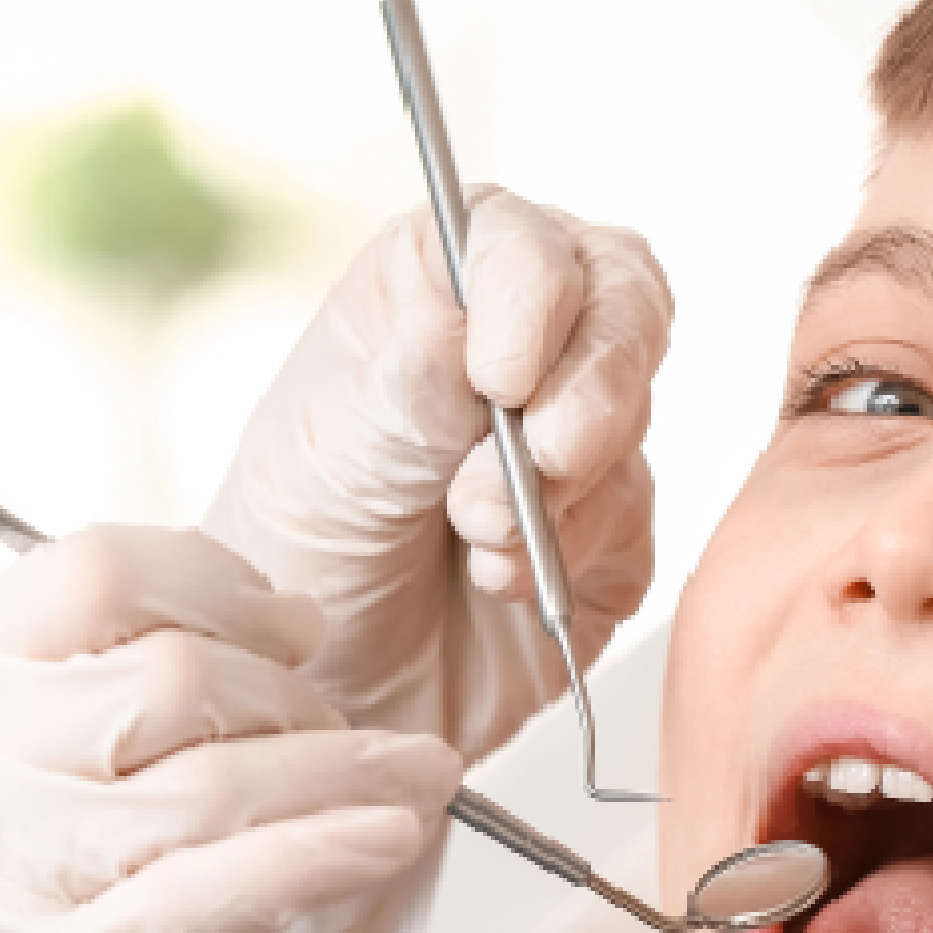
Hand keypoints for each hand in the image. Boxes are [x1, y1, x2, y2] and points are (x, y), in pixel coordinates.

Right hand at [0, 526, 461, 932]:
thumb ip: (51, 692)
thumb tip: (226, 634)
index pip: (98, 571)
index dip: (222, 585)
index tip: (288, 620)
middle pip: (181, 672)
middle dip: (296, 691)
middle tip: (345, 724)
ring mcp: (19, 870)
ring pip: (222, 782)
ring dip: (350, 772)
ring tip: (425, 774)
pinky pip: (224, 892)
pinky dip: (326, 855)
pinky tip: (390, 840)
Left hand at [204, 189, 671, 763]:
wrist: (323, 693)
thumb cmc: (295, 556)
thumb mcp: (326, 461)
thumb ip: (406, 392)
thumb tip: (470, 335)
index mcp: (433, 291)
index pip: (525, 240)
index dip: (535, 293)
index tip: (500, 373)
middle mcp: (517, 351)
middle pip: (622, 307)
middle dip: (590, 390)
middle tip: (540, 459)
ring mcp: (573, 441)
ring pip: (634, 423)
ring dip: (560, 492)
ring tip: (470, 539)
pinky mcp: (609, 534)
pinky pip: (637, 524)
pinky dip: (574, 558)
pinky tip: (499, 582)